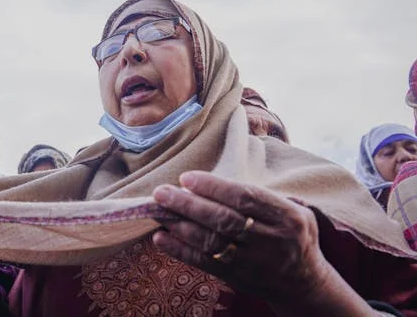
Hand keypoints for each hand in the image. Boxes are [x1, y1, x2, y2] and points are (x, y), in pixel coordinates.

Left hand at [151, 171, 368, 314]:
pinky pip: (204, 263)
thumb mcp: (293, 210)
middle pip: (224, 220)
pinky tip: (160, 237)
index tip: (187, 178)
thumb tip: (213, 181)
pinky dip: (180, 250)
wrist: (304, 284)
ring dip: (179, 225)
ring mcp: (253, 262)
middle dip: (188, 204)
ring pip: (211, 242)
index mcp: (287, 218)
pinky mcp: (237, 278)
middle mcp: (271, 241)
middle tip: (162, 192)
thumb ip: (261, 196)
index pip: (245, 198)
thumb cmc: (292, 235)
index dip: (213, 187)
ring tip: (157, 210)